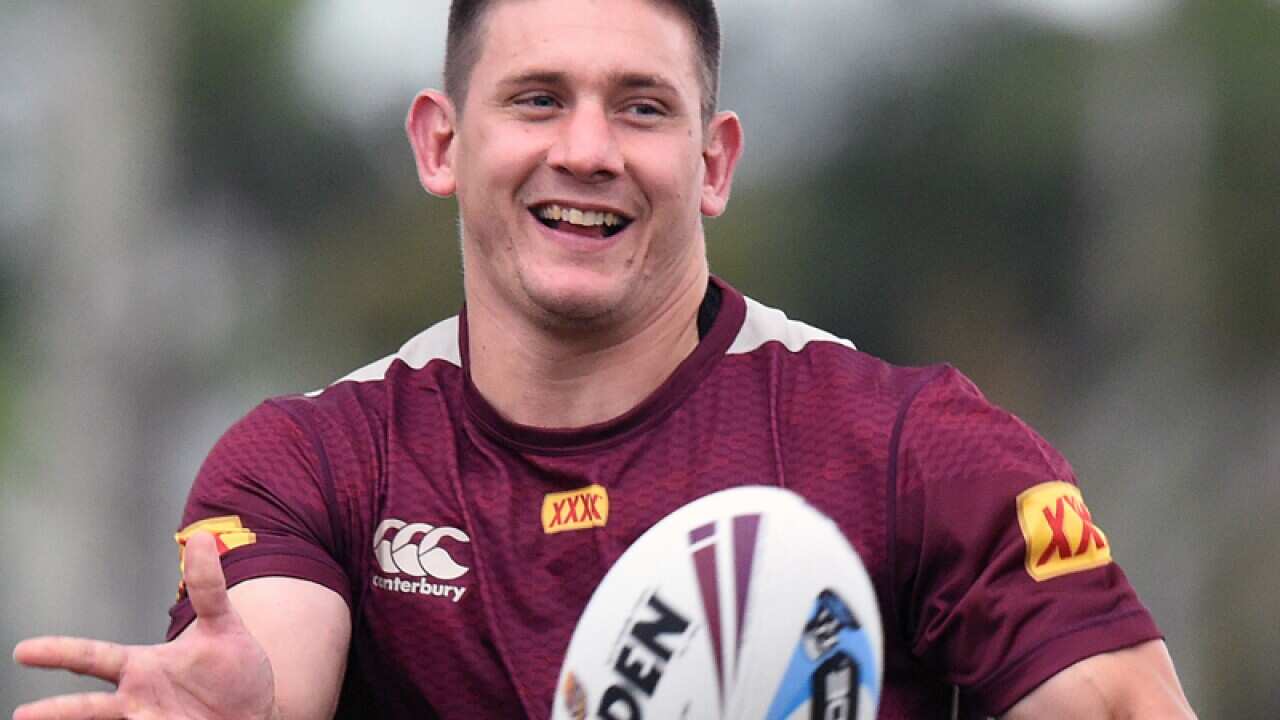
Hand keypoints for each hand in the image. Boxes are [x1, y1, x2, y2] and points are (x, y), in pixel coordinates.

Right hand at [12, 532, 277, 719]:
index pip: (93, 658)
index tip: (23, 651)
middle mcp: (138, 699)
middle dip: (56, 711)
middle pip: (89, 707)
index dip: (59, 653)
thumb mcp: (224, 624)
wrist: (258, 712)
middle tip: (21, 714)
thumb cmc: (234, 671)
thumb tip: (200, 538)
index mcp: (141, 667)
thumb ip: (208, 587)